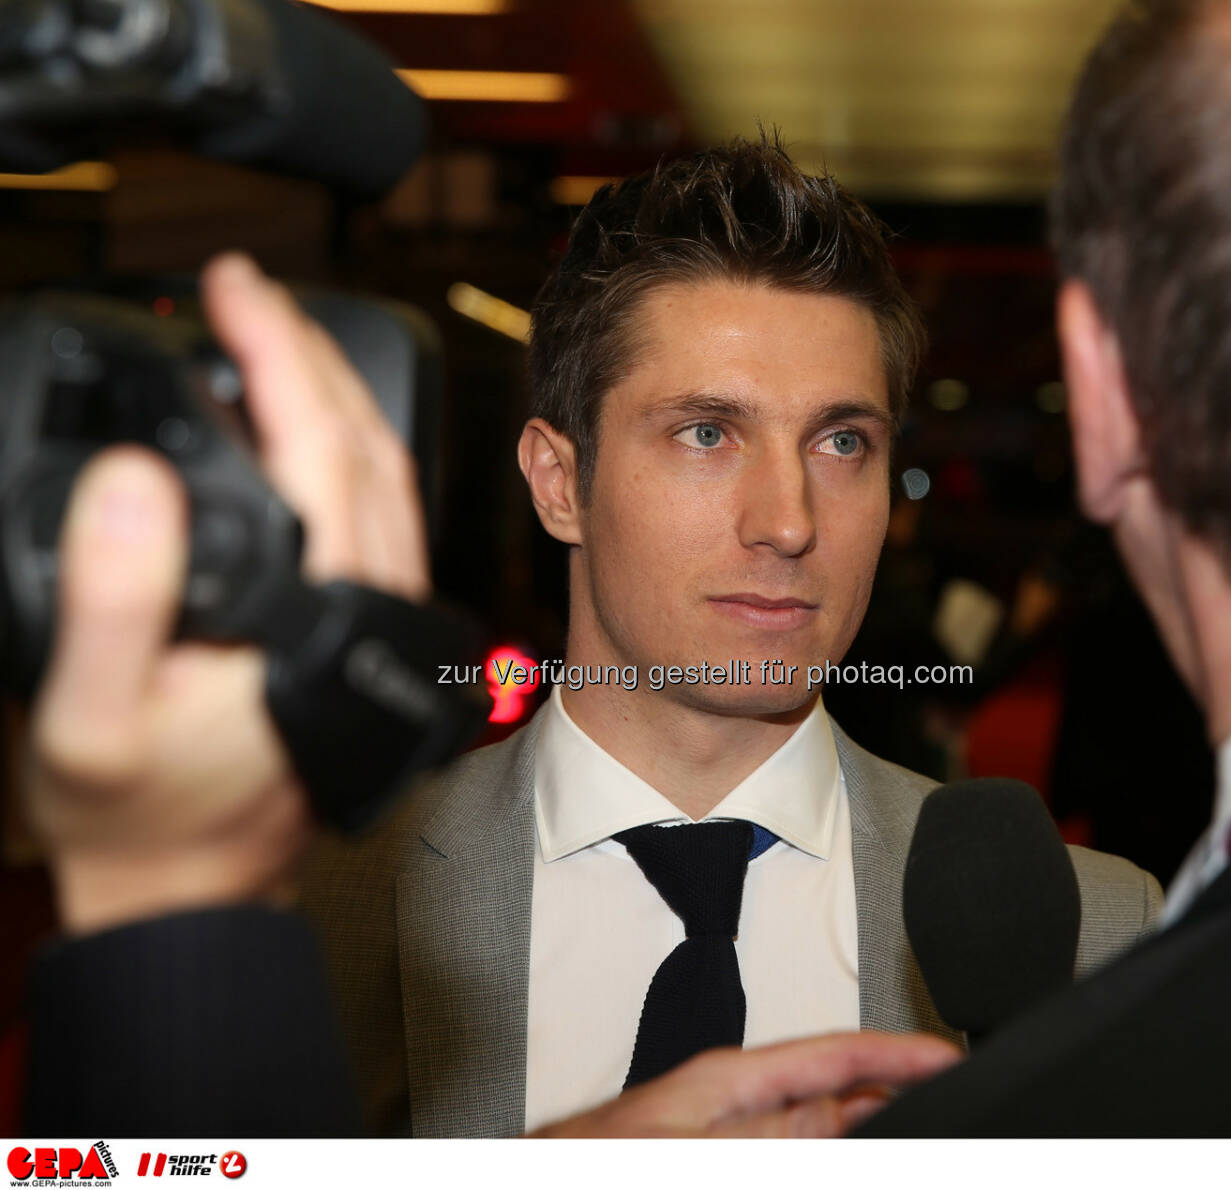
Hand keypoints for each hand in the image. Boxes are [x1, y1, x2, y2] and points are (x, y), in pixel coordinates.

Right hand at [24, 254, 428, 934]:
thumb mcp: (90, 716)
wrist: (193, 882)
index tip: (231, 283)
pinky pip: (376, 510)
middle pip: (364, 446)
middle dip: (306, 352)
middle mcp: (369, 604)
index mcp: (318, 612)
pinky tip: (300, 424)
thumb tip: (136, 474)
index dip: (273, 351)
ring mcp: (379, 611)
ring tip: (269, 333)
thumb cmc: (137, 812)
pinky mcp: (367, 619)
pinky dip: (342, 446)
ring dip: (333, 393)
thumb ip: (113, 600)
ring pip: (385, 474)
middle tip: (244, 290)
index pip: (316, 448)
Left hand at [531, 1032, 961, 1137]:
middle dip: (890, 1095)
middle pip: (833, 1095)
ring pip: (814, 1127)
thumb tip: (844, 1111)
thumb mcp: (692, 1147)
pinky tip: (839, 1145)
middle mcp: (730, 1108)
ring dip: (858, 1124)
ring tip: (904, 1124)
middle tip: (945, 1104)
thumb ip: (774, 1131)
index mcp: (728, 1083)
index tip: (949, 1058)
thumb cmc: (588, 1159)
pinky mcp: (714, 1160)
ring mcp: (723, 1139)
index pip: (833, 1052)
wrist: (545, 1176)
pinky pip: (787, 1145)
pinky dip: (822, 1143)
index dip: (897, 1052)